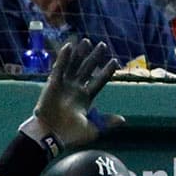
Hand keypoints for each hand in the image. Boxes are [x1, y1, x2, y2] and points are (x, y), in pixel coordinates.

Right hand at [22, 39, 123, 153]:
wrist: (52, 135)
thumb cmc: (71, 134)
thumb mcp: (93, 128)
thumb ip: (107, 121)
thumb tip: (123, 120)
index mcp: (85, 98)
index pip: (99, 81)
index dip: (107, 71)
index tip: (115, 61)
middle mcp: (75, 89)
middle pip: (87, 69)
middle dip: (95, 57)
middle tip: (103, 45)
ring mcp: (64, 85)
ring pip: (74, 65)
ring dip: (80, 53)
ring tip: (87, 41)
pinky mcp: (52, 84)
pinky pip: (59, 68)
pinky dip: (63, 57)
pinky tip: (69, 46)